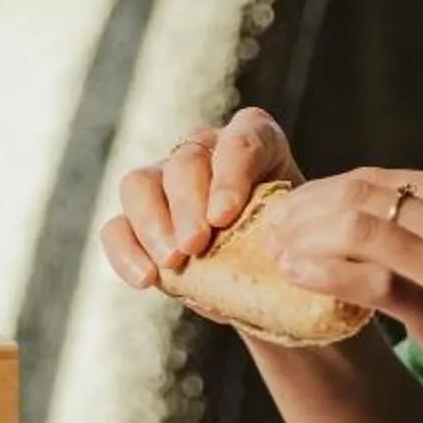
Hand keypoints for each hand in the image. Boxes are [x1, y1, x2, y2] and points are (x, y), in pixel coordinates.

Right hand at [99, 106, 297, 289]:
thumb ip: (300, 233)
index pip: (244, 138)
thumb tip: (293, 248)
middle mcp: (206, 151)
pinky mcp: (136, 220)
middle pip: (186, 160)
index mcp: (257, 143)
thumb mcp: (306, 237)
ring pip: (141, 182)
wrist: (270, 283)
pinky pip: (116, 226)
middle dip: (188, 203)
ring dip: (153, 223)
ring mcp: (165, 181)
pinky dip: (126, 252)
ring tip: (173, 262)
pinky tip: (146, 279)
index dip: (230, 173)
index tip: (225, 216)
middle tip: (195, 244)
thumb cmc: (294, 250)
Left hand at [264, 170, 422, 422]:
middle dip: (302, 212)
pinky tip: (294, 278)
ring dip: (303, 240)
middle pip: (361, 196)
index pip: (378, 179)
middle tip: (267, 235)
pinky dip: (322, 272)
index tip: (284, 217)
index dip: (319, 194)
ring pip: (358, 229)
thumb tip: (352, 225)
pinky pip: (370, 277)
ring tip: (273, 258)